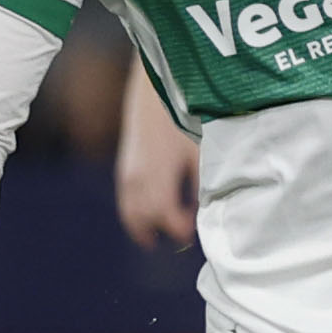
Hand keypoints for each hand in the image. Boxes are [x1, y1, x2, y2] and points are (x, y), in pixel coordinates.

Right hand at [115, 112, 197, 249]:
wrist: (154, 94)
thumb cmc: (184, 120)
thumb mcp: (200, 152)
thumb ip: (201, 183)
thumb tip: (206, 210)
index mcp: (158, 175)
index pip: (165, 216)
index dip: (179, 230)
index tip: (193, 235)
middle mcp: (137, 178)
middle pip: (144, 220)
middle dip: (162, 232)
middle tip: (182, 238)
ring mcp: (127, 174)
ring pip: (130, 213)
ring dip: (145, 227)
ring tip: (162, 236)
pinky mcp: (125, 169)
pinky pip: (125, 201)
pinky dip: (135, 215)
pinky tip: (152, 216)